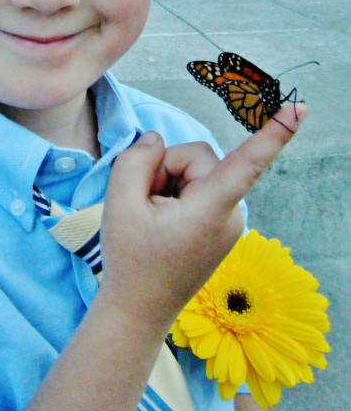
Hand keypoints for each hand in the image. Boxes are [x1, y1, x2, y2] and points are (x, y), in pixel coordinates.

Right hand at [99, 104, 307, 329]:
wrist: (137, 310)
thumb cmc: (130, 260)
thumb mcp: (118, 203)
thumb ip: (136, 160)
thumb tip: (156, 139)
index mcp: (211, 209)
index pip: (248, 162)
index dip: (275, 133)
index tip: (300, 108)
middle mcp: (230, 214)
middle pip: (199, 158)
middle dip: (167, 168)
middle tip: (142, 200)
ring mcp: (227, 223)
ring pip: (198, 172)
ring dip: (169, 182)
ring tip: (151, 214)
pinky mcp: (220, 227)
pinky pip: (200, 190)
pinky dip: (177, 194)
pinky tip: (161, 218)